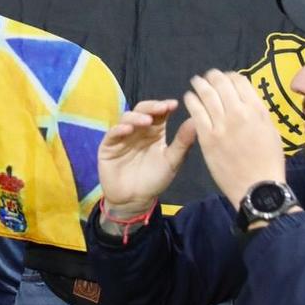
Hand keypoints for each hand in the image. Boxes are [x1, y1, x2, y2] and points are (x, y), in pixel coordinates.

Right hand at [97, 101, 197, 217]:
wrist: (135, 200)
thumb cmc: (154, 179)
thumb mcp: (172, 161)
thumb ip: (182, 142)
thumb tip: (195, 121)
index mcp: (155, 131)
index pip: (159, 113)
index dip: (165, 106)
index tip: (175, 104)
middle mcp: (138, 130)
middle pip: (142, 111)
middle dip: (152, 107)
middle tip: (162, 107)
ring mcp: (122, 136)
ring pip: (127, 118)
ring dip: (136, 117)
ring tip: (147, 121)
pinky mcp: (108, 146)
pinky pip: (112, 133)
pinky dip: (119, 129)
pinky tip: (128, 129)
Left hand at [180, 69, 287, 211]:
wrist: (257, 187)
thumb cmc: (269, 161)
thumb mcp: (271, 130)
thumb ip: (258, 113)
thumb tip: (246, 100)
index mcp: (257, 110)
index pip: (240, 81)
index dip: (231, 76)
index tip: (225, 78)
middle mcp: (239, 112)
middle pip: (221, 84)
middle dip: (213, 76)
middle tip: (208, 76)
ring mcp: (221, 124)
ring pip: (206, 94)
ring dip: (200, 84)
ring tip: (196, 82)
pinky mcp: (207, 137)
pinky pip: (196, 112)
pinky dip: (191, 100)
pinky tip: (189, 97)